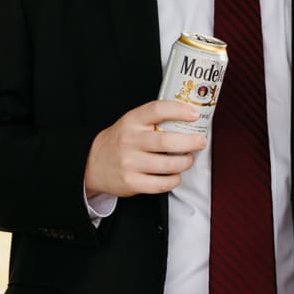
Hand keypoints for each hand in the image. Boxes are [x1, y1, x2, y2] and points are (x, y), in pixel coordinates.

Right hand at [83, 101, 206, 198]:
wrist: (92, 163)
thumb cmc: (119, 141)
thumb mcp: (131, 123)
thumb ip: (153, 120)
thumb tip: (187, 117)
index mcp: (131, 121)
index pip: (157, 110)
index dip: (179, 110)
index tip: (194, 114)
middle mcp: (130, 141)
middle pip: (167, 141)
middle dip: (191, 142)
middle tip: (201, 142)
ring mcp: (130, 163)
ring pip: (168, 164)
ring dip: (185, 162)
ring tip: (188, 159)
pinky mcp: (132, 182)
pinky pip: (161, 184)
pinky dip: (174, 180)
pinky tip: (175, 175)